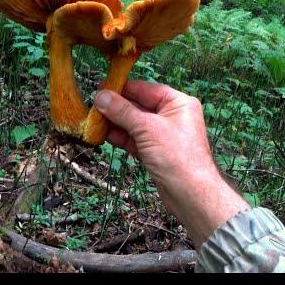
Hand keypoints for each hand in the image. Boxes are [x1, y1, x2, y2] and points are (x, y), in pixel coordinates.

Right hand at [94, 80, 248, 246]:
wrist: (191, 195)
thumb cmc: (177, 157)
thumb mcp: (147, 128)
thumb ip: (122, 111)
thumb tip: (101, 96)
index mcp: (178, 103)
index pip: (145, 89)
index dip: (122, 88)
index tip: (100, 89)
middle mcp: (172, 116)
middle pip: (138, 106)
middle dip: (115, 108)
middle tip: (93, 106)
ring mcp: (163, 135)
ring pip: (134, 124)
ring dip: (115, 123)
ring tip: (93, 121)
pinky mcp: (155, 152)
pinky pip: (134, 139)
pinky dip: (120, 137)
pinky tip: (103, 135)